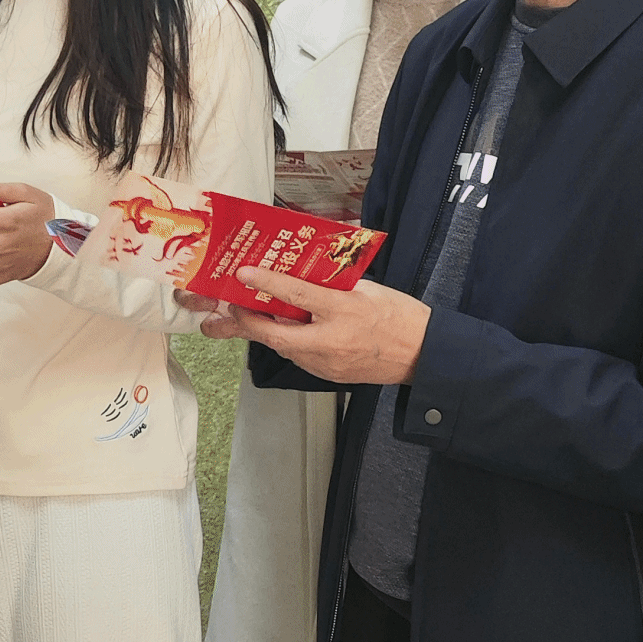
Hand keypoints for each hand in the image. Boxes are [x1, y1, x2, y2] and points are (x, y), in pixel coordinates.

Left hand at [194, 268, 428, 386]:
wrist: (423, 355)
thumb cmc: (399, 316)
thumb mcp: (367, 288)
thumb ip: (332, 282)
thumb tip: (302, 268)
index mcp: (343, 311)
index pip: (298, 294)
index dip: (267, 283)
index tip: (243, 273)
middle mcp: (331, 341)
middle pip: (276, 334)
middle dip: (243, 322)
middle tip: (219, 309)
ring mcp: (327, 362)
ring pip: (281, 346)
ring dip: (258, 331)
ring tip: (231, 319)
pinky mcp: (327, 373)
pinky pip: (296, 355)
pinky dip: (281, 341)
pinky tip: (269, 330)